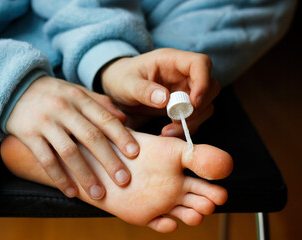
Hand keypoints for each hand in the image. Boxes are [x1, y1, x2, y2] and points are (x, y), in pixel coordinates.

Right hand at [5, 76, 138, 199]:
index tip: (135, 154)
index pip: (104, 118)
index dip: (121, 136)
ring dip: (85, 175)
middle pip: (90, 137)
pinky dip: (59, 177)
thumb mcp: (77, 91)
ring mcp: (45, 122)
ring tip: (99, 194)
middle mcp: (63, 109)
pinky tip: (71, 192)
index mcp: (79, 98)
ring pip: (69, 152)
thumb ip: (101, 103)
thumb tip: (124, 120)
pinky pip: (45, 160)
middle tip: (124, 180)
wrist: (14, 88)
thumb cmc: (54, 93)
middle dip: (109, 160)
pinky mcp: (28, 135)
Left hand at [100, 48, 219, 136]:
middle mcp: (183, 74)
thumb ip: (143, 90)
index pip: (201, 63)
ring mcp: (185, 90)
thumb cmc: (122, 78)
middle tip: (178, 120)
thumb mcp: (127, 83)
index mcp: (172, 60)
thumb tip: (165, 99)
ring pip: (206, 105)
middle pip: (210, 86)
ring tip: (168, 130)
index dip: (203, 82)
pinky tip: (168, 132)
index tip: (193, 102)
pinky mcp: (183, 105)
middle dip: (199, 106)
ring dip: (194, 120)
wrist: (118, 88)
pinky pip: (195, 117)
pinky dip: (187, 127)